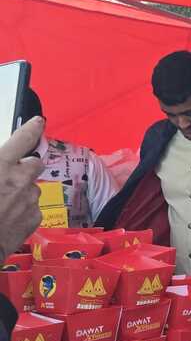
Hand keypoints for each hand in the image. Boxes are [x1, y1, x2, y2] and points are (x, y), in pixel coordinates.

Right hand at [0, 118, 44, 260]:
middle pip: (36, 163)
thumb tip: (2, 164)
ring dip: (22, 190)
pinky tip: (6, 216)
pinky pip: (33, 207)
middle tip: (11, 173)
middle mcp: (21, 180)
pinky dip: (23, 209)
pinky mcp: (35, 219)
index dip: (31, 129)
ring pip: (33, 187)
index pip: (23, 140)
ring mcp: (31, 201)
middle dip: (26, 165)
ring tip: (3, 200)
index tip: (38, 122)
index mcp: (2, 166)